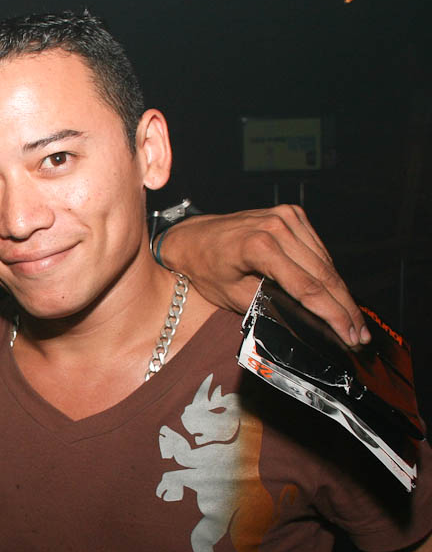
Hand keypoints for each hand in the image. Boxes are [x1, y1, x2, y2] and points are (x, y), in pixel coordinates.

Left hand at [160, 205, 369, 346]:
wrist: (191, 237)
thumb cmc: (205, 268)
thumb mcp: (232, 296)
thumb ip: (268, 306)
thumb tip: (304, 324)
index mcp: (258, 246)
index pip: (307, 287)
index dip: (332, 314)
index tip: (348, 335)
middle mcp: (276, 226)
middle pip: (322, 275)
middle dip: (344, 309)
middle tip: (360, 336)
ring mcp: (285, 217)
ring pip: (325, 262)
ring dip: (341, 293)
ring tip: (354, 322)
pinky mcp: (291, 214)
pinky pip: (318, 248)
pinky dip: (328, 272)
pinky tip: (338, 295)